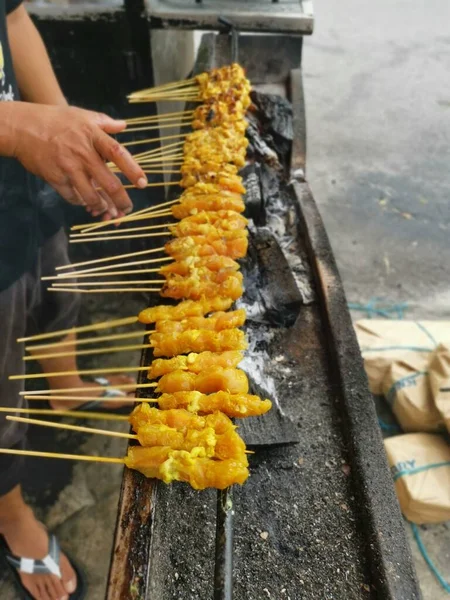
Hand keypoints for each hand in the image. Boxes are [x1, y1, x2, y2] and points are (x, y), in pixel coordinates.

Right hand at [5, 103, 146, 216]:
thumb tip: (124, 125)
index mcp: (92, 135)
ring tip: (106, 209)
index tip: (143, 183)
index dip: (132, 169)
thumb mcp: (81, 115)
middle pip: (108, 182)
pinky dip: (81, 202)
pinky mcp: (55, 177)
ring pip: (91, 195)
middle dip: (121, 200)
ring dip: (101, 206)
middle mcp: (82, 152)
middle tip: (128, 208)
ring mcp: (68, 166)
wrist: (22, 127)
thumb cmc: (55, 120)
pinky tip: (85, 202)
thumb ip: (104, 123)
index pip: (118, 153)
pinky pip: (72, 196)